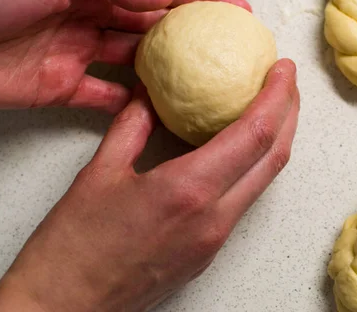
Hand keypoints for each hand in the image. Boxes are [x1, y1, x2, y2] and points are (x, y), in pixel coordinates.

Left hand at [0, 0, 249, 112]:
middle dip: (191, 32)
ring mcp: (77, 52)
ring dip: (168, 69)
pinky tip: (159, 109)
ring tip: (203, 80)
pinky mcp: (62, 86)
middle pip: (152, 23)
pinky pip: (107, 96)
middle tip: (227, 47)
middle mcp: (89, 13)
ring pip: (136, 60)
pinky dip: (132, 104)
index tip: (235, 9)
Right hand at [0, 59, 298, 311]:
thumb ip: (132, 124)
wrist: (66, 304)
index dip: (278, 96)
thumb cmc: (74, 247)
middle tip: (286, 82)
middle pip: (275, 157)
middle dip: (290, 113)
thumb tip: (150, 93)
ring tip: (272, 108)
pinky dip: (253, 166)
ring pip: (264, 180)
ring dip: (276, 140)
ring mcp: (216, 238)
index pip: (255, 133)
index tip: (283, 69)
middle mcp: (214, 217)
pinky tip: (239, 148)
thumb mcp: (100, 171)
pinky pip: (244, 199)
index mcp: (189, 190)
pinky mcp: (210, 251)